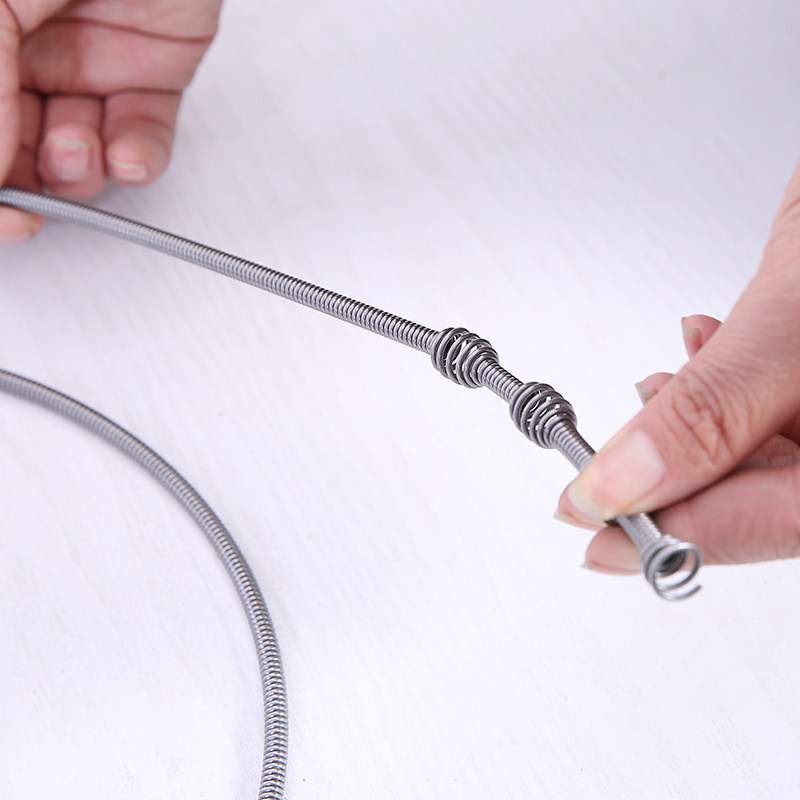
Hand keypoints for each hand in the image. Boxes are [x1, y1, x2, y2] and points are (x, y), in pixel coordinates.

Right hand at [0, 0, 221, 241]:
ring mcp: (82, 61)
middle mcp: (17, 45)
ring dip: (75, 173)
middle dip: (22, 186)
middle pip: (11, 147)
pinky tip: (125, 154)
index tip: (3, 216)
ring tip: (79, 149)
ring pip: (72, 156)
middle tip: (31, 206)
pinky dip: (136, 160)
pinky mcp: (148, 72)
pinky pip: (141, 137)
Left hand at [555, 160, 799, 573]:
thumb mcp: (796, 315)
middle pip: (781, 503)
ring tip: (654, 398)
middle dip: (683, 485)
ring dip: (701, 440)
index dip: (682, 535)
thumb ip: (710, 412)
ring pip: (781, 464)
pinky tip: (699, 362)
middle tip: (605, 481)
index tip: (596, 534)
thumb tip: (621, 485)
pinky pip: (791, 420)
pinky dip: (732, 401)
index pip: (787, 523)